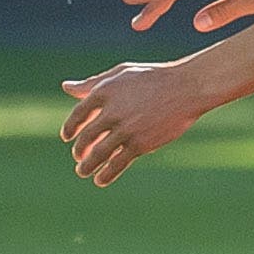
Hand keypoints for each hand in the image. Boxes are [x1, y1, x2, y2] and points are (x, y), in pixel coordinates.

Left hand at [60, 61, 210, 185]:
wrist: (187, 88)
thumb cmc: (154, 78)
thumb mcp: (121, 74)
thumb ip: (92, 83)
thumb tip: (66, 87)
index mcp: (104, 91)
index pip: (78, 114)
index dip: (70, 127)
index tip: (67, 137)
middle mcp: (112, 111)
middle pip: (87, 136)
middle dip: (79, 150)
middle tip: (78, 157)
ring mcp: (126, 129)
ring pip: (99, 153)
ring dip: (87, 166)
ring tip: (82, 172)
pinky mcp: (140, 144)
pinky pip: (118, 163)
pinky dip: (107, 174)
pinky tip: (101, 180)